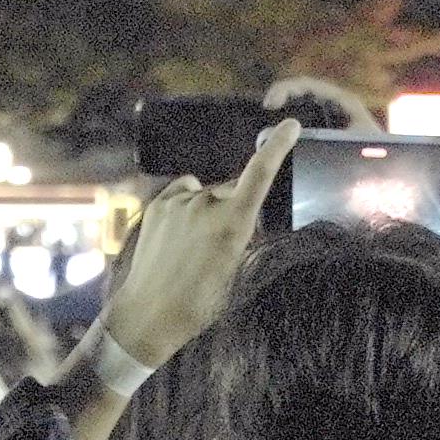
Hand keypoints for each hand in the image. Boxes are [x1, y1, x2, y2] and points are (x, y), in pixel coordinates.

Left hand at [95, 123, 289, 371]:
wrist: (149, 313)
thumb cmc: (199, 302)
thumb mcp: (234, 270)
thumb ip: (239, 235)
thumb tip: (241, 217)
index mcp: (232, 223)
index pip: (259, 174)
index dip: (277, 147)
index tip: (290, 125)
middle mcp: (206, 203)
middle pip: (232, 192)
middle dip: (234, 208)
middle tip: (221, 246)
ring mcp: (179, 201)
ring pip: (206, 195)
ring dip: (207, 211)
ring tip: (193, 248)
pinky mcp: (159, 203)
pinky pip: (184, 193)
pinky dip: (187, 206)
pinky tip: (180, 232)